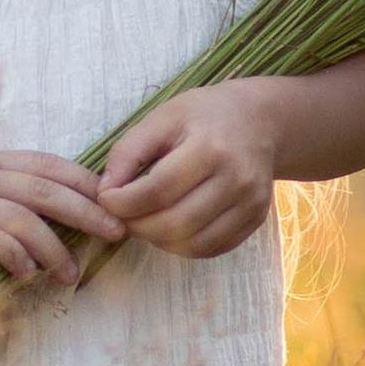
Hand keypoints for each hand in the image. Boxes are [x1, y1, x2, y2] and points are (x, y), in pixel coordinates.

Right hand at [0, 150, 124, 301]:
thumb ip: (30, 206)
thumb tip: (94, 214)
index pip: (48, 164)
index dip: (87, 183)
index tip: (119, 206)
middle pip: (41, 188)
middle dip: (85, 212)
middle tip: (114, 234)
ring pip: (18, 217)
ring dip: (52, 247)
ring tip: (69, 274)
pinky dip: (14, 257)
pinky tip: (26, 274)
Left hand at [95, 81, 285, 258]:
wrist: (259, 121)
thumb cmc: (204, 116)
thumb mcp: (163, 117)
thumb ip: (129, 151)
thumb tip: (105, 192)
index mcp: (210, 147)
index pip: (158, 190)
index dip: (123, 203)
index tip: (106, 198)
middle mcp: (236, 178)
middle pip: (175, 223)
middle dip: (137, 226)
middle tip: (122, 215)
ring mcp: (251, 203)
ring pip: (193, 244)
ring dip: (158, 240)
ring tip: (144, 221)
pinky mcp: (256, 220)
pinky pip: (212, 249)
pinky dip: (183, 246)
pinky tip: (170, 228)